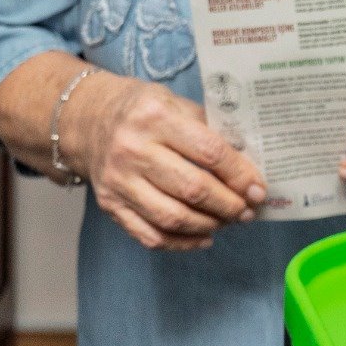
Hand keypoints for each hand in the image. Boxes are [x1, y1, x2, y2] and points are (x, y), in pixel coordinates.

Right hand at [0, 54, 266, 250]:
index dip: (239, 175)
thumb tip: (248, 166)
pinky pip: (150, 235)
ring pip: (172, 217)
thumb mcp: (174, 103)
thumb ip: (209, 129)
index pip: (209, 152)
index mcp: (155, 116)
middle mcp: (132, 149)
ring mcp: (118, 181)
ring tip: (228, 221)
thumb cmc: (142, 111)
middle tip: (247, 210)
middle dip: (229, 205)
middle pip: (192, 189)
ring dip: (209, 225)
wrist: (87, 120)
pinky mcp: (109, 205)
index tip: (258, 189)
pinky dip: (182, 243)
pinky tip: (203, 237)